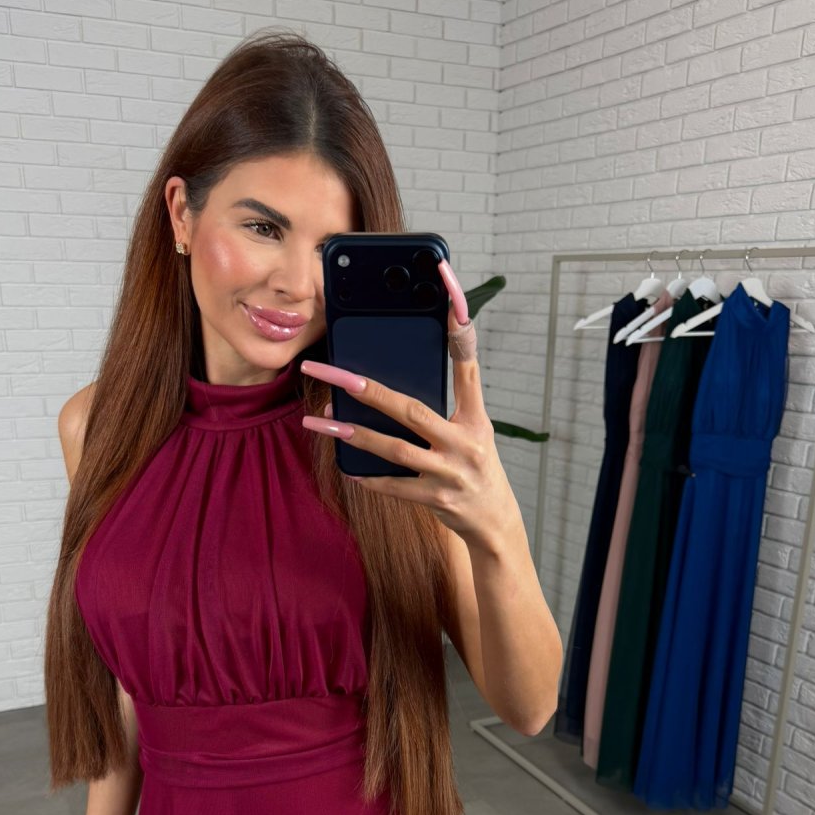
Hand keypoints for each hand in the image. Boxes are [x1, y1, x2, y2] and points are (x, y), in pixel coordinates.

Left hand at [299, 260, 517, 552]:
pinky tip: (347, 467)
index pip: (468, 364)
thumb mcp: (472, 430)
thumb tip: (384, 388)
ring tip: (320, 423)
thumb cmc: (475, 467)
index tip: (448, 292)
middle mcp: (466, 441)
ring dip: (354, 436)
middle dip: (365, 390)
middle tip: (329, 371)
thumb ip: (442, 405)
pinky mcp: (436, 499)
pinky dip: (369, 477)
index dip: (459, 329)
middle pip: (410, 409)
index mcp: (476, 416)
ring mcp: (450, 472)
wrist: (495, 521)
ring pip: (394, 449)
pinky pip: (394, 486)